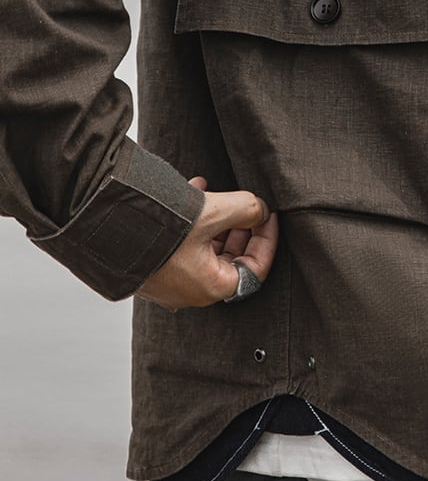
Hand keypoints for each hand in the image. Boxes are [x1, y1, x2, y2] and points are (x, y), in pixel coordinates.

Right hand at [134, 176, 278, 311]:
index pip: (254, 270)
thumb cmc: (161, 228)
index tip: (268, 216)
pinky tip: (194, 189)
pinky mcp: (149, 264)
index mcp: (210, 287)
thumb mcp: (216, 212)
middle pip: (229, 260)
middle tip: (245, 206)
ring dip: (216, 220)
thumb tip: (260, 210)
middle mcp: (188, 291)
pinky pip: (181, 244)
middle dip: (240, 228)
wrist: (105, 222)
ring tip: (215, 192)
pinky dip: (193, 220)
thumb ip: (247, 209)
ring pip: (205, 249)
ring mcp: (166, 280)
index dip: (266, 240)